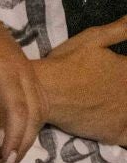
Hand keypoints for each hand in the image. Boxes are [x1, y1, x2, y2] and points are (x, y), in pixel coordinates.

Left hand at [0, 1, 43, 162]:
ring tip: (11, 154)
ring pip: (41, 106)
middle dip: (24, 141)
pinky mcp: (25, 68)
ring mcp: (27, 67)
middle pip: (35, 111)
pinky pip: (38, 97)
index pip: (19, 110)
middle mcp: (23, 69)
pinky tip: (18, 132)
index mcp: (4, 68)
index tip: (6, 160)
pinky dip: (32, 117)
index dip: (16, 137)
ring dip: (30, 131)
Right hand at [40, 15, 126, 144]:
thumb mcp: (92, 39)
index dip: (125, 74)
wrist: (44, 92)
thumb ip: (120, 29)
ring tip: (118, 108)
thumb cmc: (65, 64)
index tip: (120, 80)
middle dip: (126, 92)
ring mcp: (126, 114)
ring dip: (126, 110)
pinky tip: (122, 128)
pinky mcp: (117, 133)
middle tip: (111, 93)